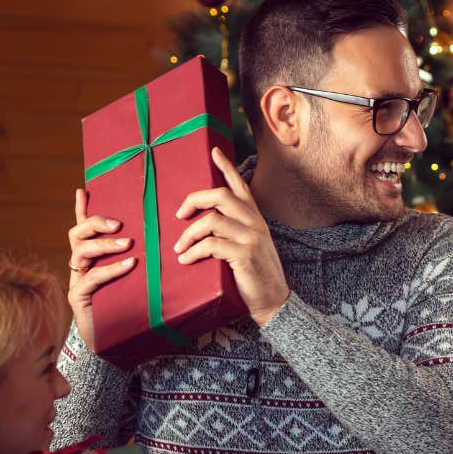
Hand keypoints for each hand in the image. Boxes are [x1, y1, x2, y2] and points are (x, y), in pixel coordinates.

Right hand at [67, 188, 136, 351]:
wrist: (115, 343)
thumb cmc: (128, 308)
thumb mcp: (137, 279)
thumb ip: (141, 262)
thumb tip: (165, 243)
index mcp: (92, 258)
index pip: (84, 228)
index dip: (82, 209)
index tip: (84, 189)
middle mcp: (80, 266)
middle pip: (77, 234)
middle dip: (95, 223)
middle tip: (119, 224)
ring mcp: (77, 281)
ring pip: (81, 253)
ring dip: (104, 245)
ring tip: (127, 244)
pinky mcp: (79, 298)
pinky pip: (91, 278)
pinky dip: (110, 269)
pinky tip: (128, 265)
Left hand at [172, 147, 288, 325]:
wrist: (273, 301)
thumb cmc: (255, 275)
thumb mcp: (249, 247)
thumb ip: (235, 231)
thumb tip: (206, 221)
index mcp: (256, 219)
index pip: (240, 187)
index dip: (227, 167)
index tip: (214, 152)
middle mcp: (255, 224)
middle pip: (220, 196)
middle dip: (194, 201)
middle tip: (179, 215)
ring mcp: (251, 238)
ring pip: (211, 220)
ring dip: (188, 234)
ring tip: (179, 248)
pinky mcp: (245, 255)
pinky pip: (210, 245)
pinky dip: (193, 251)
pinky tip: (187, 259)